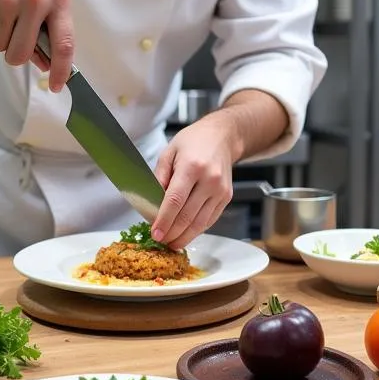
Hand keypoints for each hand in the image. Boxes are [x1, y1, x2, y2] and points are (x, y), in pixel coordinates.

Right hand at [0, 0, 73, 90]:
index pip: (63, 43)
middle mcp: (35, 0)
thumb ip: (49, 34)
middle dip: (17, 56)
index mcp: (58, 0)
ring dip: (2, 39)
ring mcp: (9, 0)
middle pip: (21, 53)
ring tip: (7, 15)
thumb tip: (48, 66)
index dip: (60, 70)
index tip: (57, 86)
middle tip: (16, 40)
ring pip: (2, 47)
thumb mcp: (47, 2)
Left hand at [151, 115, 238, 249]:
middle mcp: (209, 180)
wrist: (222, 137)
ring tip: (171, 243)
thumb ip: (159, 177)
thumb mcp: (169, 152)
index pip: (175, 200)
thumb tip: (152, 203)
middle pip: (187, 216)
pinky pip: (210, 220)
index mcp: (192, 167)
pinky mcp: (226, 197)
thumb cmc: (193, 142)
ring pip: (200, 223)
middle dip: (172, 233)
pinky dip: (196, 230)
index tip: (154, 233)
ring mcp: (220, 190)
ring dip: (184, 237)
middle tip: (159, 241)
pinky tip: (185, 234)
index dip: (163, 220)